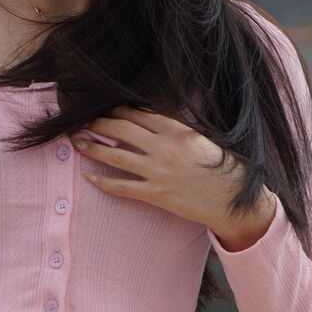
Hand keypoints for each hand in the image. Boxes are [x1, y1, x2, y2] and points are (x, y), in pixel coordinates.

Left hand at [74, 111, 277, 250]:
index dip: (116, 112)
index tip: (105, 112)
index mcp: (177, 129)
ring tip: (76, 142)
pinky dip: (102, 181)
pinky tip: (88, 177)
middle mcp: (164, 147)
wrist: (235, 199)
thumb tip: (153, 120)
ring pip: (115, 155)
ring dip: (92, 147)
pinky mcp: (156, 194)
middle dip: (97, 124)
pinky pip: (122, 186)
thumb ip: (178, 130)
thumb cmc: (224, 168)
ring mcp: (158, 171)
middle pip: (120, 130)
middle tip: (81, 123)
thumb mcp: (202, 139)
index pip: (138, 114)